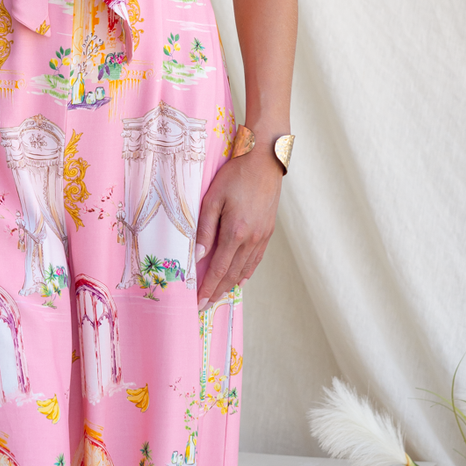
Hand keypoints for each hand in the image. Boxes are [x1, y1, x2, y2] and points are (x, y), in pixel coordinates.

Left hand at [194, 148, 281, 307]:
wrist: (265, 160)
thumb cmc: (235, 175)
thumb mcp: (213, 199)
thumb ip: (204, 229)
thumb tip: (196, 256)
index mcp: (236, 232)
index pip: (219, 269)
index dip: (208, 288)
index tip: (199, 303)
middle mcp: (251, 239)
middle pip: (232, 274)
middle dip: (217, 292)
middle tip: (205, 306)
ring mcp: (262, 236)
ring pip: (245, 269)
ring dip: (231, 285)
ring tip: (219, 296)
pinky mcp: (268, 231)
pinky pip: (257, 259)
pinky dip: (247, 272)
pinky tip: (241, 279)